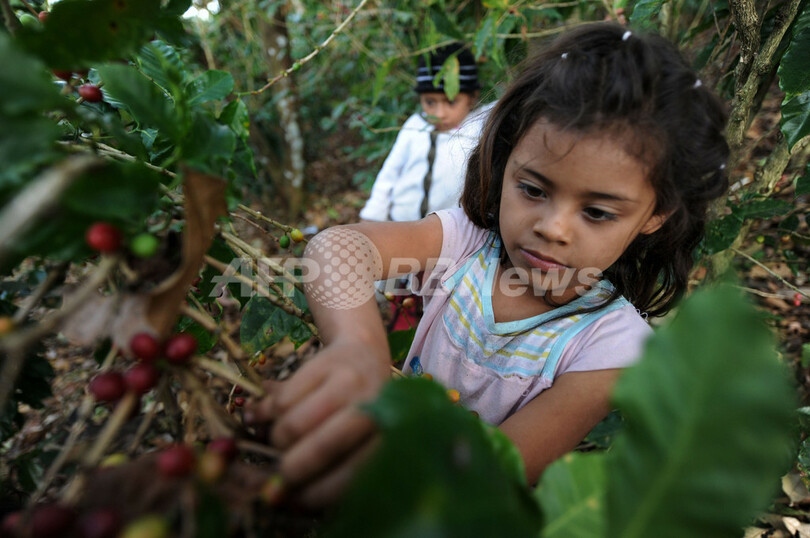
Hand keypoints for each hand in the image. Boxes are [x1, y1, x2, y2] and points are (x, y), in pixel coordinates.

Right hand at [245, 339, 388, 505]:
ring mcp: (351, 383)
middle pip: (322, 448)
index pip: (351, 476)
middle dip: (291, 469)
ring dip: (278, 439)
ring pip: (294, 424)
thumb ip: (329, 468)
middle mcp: (375, 408)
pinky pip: (283, 400)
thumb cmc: (357, 411)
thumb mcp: (354, 441)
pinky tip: (279, 411)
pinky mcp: (326, 362)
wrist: (363, 351)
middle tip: (281, 473)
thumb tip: (280, 498)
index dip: (317, 493)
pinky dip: (271, 413)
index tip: (296, 500)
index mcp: (387, 436)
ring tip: (283, 438)